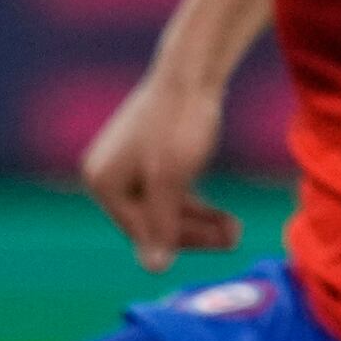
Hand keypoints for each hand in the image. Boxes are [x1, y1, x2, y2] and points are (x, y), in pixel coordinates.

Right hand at [81, 69, 238, 270]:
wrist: (191, 71)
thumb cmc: (180, 122)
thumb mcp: (172, 177)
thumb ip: (162, 223)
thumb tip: (153, 269)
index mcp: (103, 181)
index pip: (142, 228)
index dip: (184, 240)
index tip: (226, 243)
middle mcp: (106, 174)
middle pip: (153, 218)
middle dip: (196, 230)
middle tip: (237, 237)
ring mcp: (126, 165)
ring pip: (164, 206)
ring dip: (200, 220)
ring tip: (235, 228)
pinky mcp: (147, 155)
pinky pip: (168, 189)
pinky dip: (193, 201)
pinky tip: (220, 214)